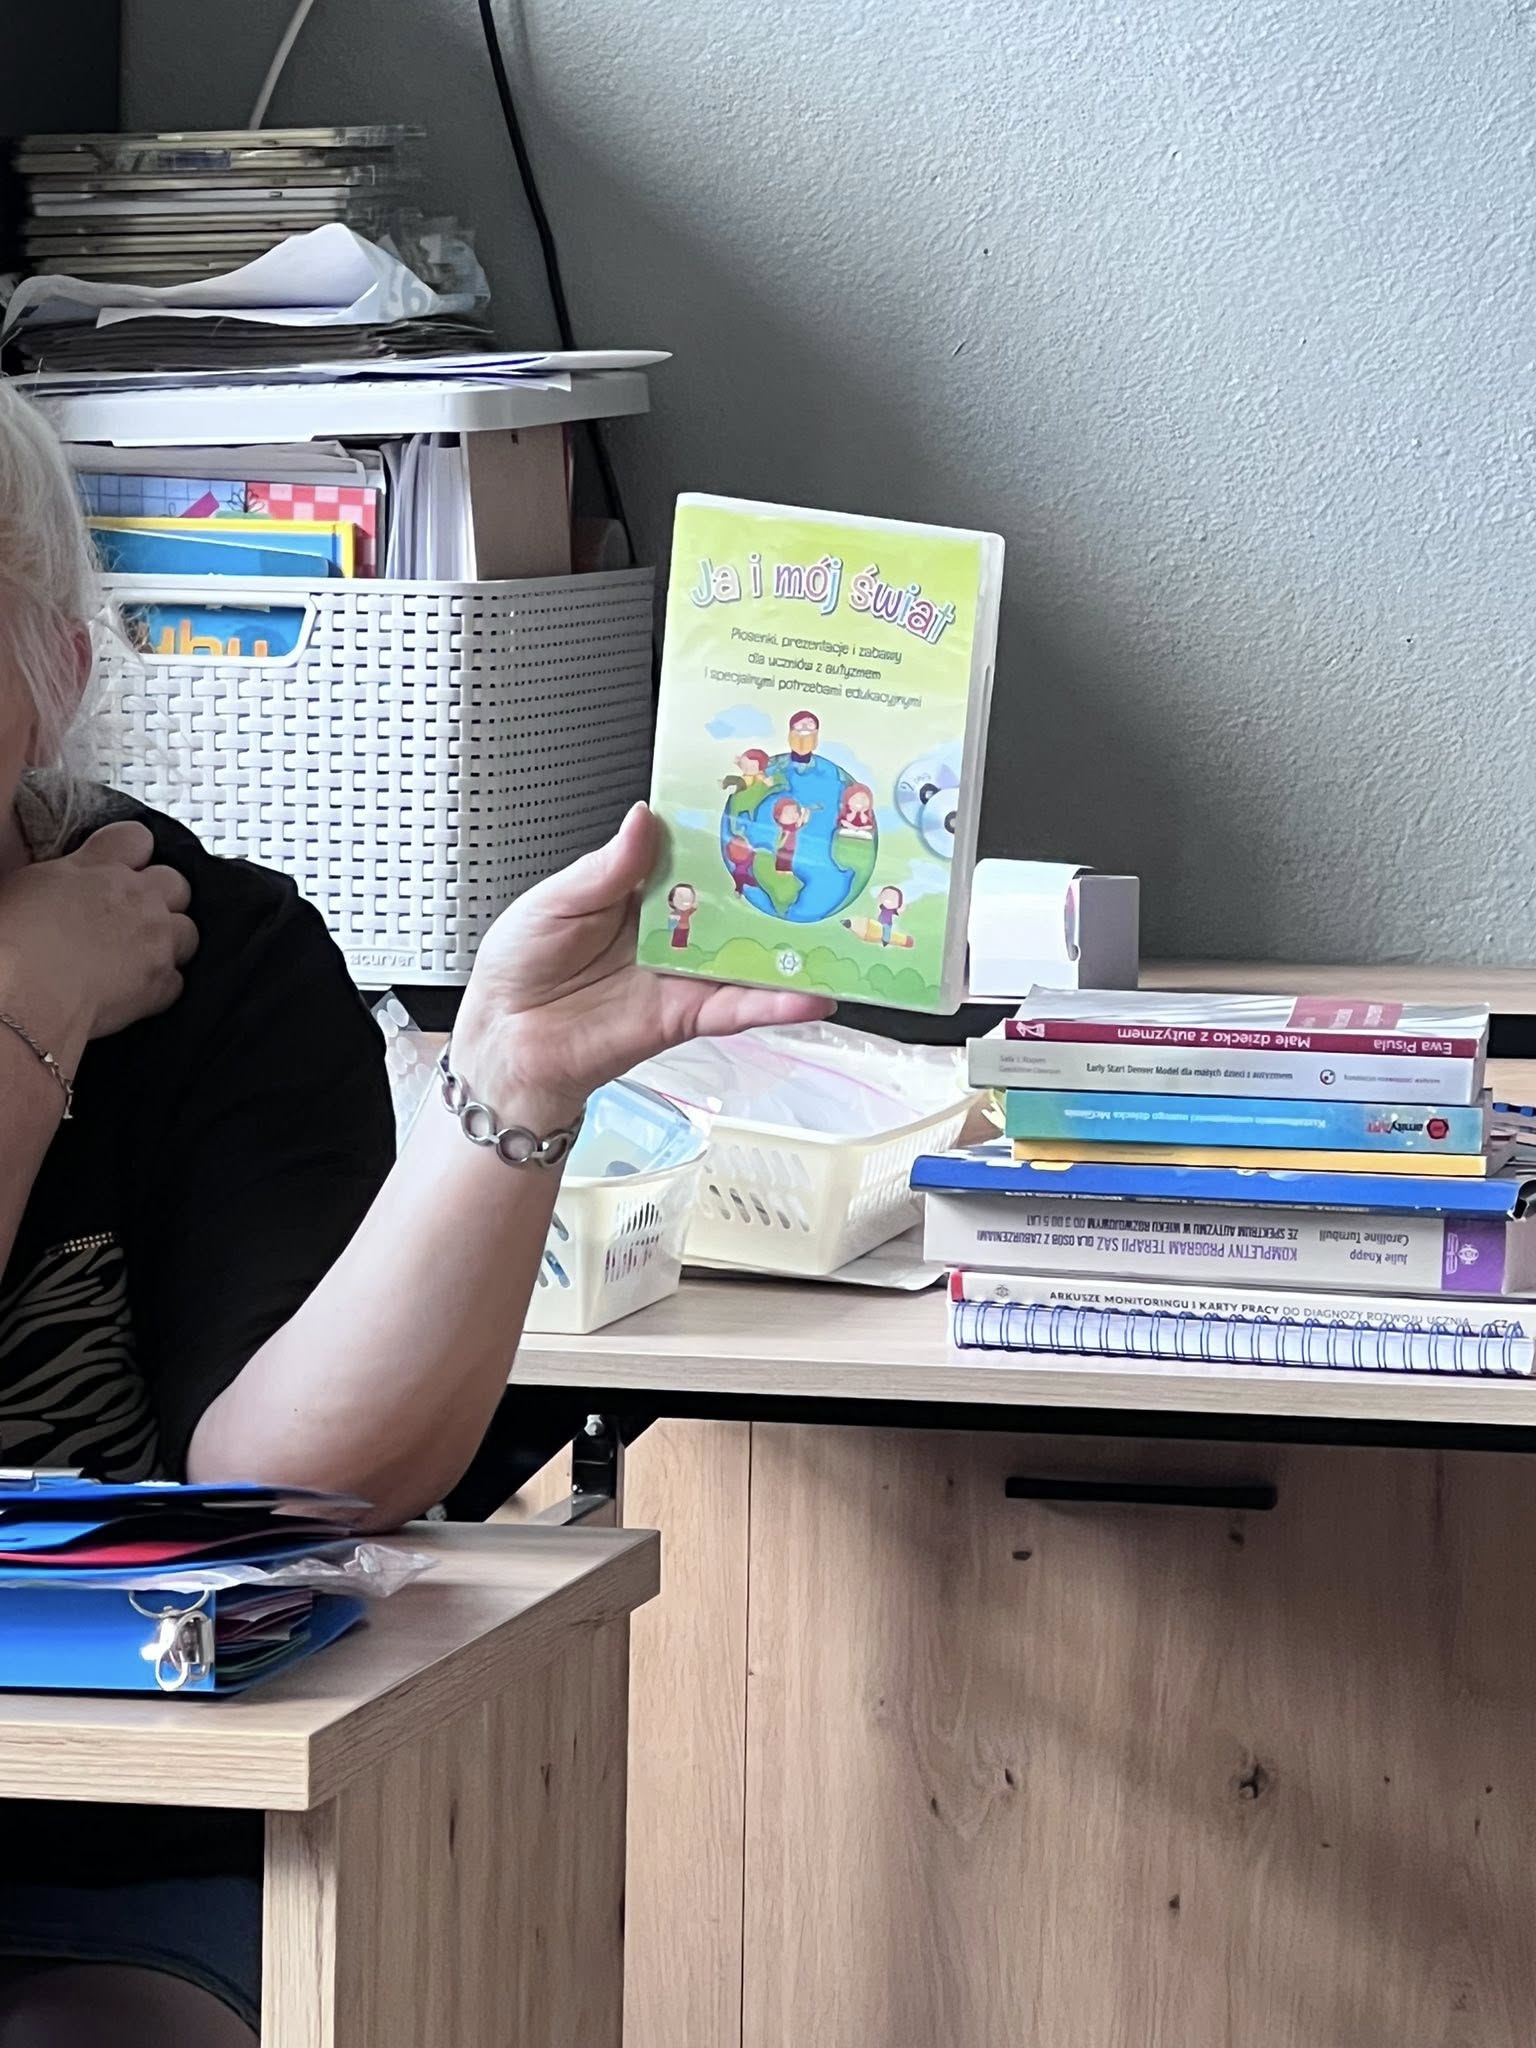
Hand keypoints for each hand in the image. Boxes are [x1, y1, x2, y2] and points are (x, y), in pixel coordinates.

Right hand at [0, 820, 198, 1051]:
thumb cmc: (11, 941)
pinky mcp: (162, 983)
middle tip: (133, 917)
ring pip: (188, 931)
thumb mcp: (28, 885)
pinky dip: (160, 986)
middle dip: (162, 898)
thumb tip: (67, 884)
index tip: (124, 866)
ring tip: (137, 957)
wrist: (22, 994)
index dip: (133, 854)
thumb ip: (65, 876)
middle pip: (176, 883)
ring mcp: (156, 939)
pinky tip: (133, 992)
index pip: (137, 838)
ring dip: (169, 942)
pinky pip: (177, 981)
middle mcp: (136, 897)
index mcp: (99, 866)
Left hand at [455, 803, 833, 1117]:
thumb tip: (642, 819)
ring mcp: (684, 971)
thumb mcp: (555, 900)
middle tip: (824, 860)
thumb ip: (607, 868)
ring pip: (750, 953)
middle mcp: (672, 928)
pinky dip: (775, 1004)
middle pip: (736, 900)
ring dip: (794, 946)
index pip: (696, 854)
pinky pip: (738, 1006)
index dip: (729, 832)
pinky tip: (807, 994)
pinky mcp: (687, 1014)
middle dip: (780, 882)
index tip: (767, 807)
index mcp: (641, 889)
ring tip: (835, 930)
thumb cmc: (520, 967)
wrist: (507, 1041)